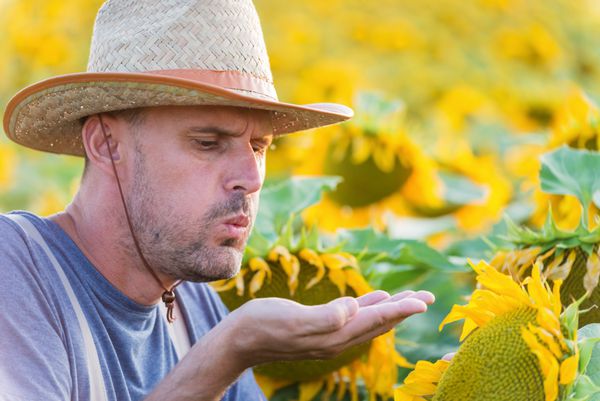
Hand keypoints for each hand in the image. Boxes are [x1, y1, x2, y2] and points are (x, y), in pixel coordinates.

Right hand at [224, 289, 434, 367]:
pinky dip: (369, 308)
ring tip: (408, 299)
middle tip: (426, 298)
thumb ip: (327, 316)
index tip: (423, 302)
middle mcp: (337, 338)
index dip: (400, 309)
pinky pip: (353, 318)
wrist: (240, 340)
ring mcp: (329, 335)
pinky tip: (374, 300)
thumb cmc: (262, 325)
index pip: (376, 320)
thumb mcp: (293, 318)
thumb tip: (353, 307)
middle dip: (403, 309)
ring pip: (369, 320)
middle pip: (379, 322)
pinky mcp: (319, 328)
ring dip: (390, 309)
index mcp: (334, 335)